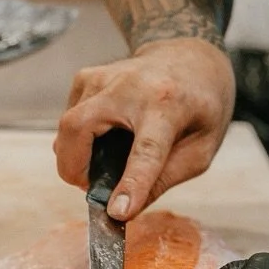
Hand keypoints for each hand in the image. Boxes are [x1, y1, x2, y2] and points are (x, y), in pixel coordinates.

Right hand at [53, 38, 235, 218]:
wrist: (191, 56)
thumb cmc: (200, 104)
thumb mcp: (201, 148)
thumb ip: (164, 178)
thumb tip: (123, 210)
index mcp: (168, 103)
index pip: (146, 149)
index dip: (131, 183)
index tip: (116, 212)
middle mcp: (130, 85)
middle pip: (79, 127)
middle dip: (72, 168)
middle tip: (92, 188)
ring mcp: (103, 77)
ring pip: (68, 126)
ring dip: (78, 156)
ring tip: (107, 161)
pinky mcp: (86, 77)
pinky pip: (69, 119)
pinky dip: (79, 139)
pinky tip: (105, 136)